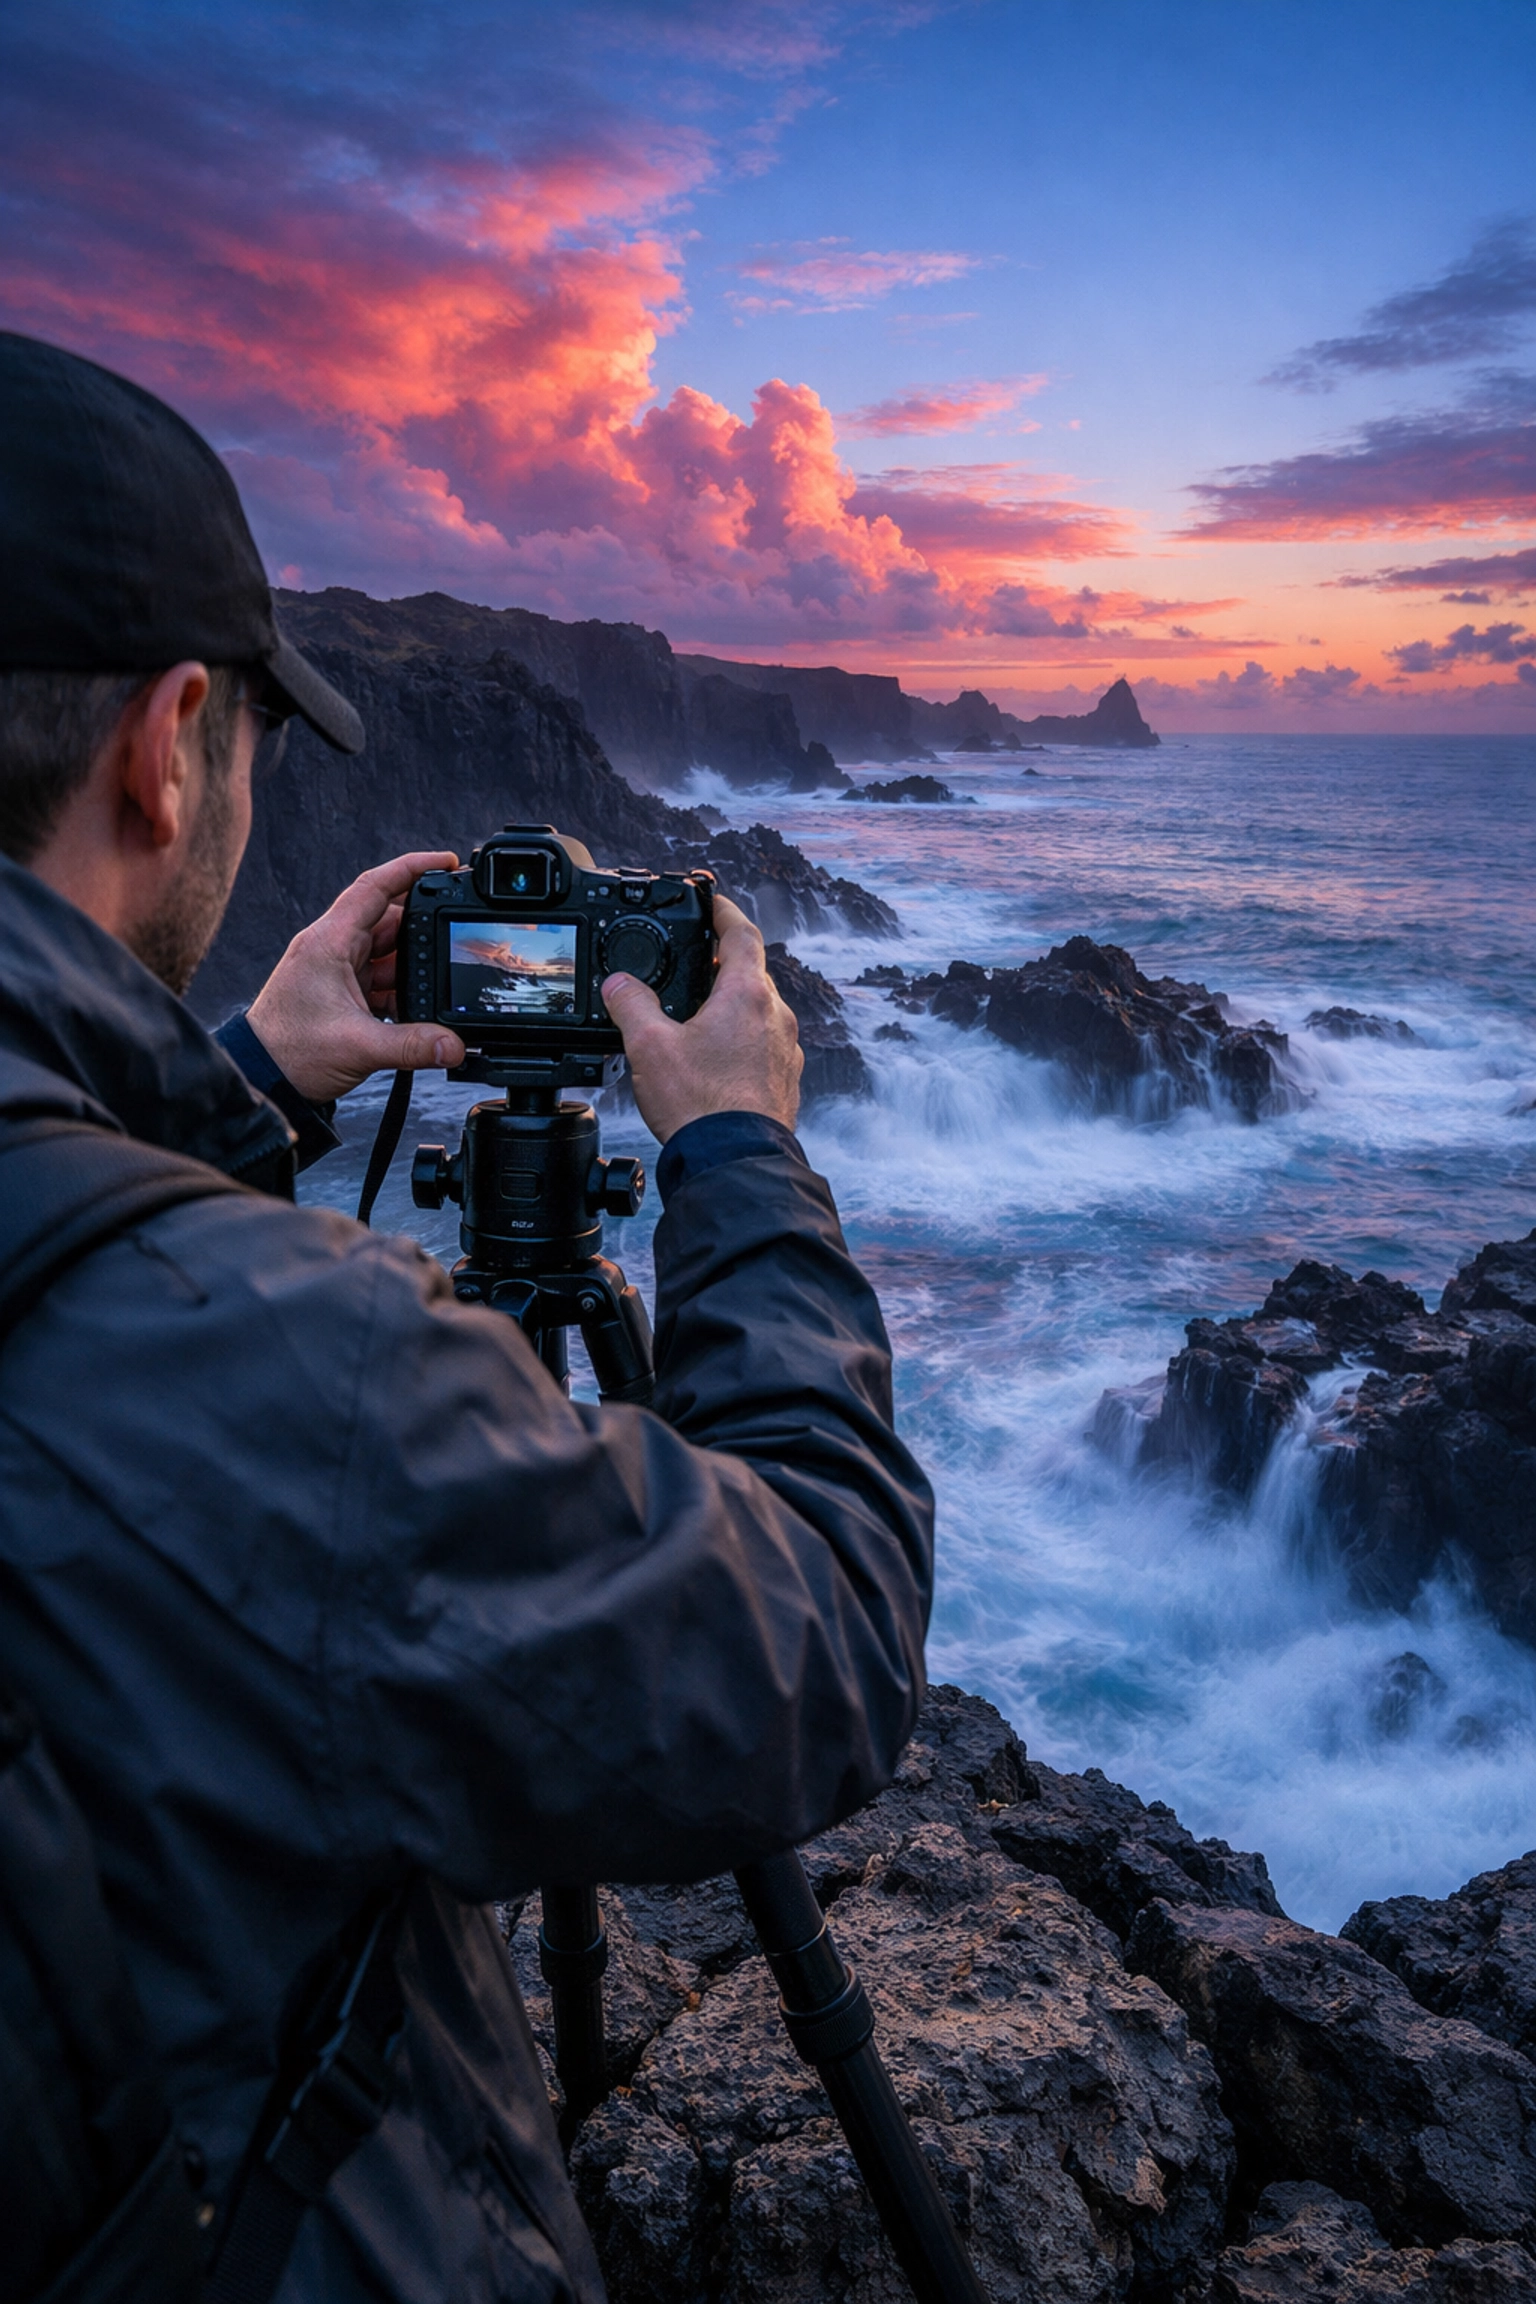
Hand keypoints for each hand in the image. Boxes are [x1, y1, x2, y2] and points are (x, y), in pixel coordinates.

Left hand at [245, 853, 467, 1101]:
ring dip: (416, 965)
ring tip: (443, 981)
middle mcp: (333, 948)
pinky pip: (383, 979)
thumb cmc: (290, 1052)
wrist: (262, 1078)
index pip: (374, 887)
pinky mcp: (343, 993)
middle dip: (426, 924)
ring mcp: (338, 970)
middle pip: (390, 919)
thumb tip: (456, 1045)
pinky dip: (405, 990)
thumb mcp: (358, 1046)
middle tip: (459, 931)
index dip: (412, 868)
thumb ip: (413, 1045)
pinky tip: (421, 1008)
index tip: (446, 862)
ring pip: (389, 952)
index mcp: (329, 942)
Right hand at [602, 894, 801, 1142]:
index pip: (742, 933)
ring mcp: (786, 1051)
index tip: (712, 902)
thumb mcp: (649, 1047)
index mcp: (747, 996)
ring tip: (696, 1018)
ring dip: (731, 1007)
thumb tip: (619, 985)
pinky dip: (741, 1042)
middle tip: (693, 965)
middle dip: (721, 966)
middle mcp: (776, 1017)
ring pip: (759, 1012)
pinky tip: (714, 1062)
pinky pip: (764, 1047)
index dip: (724, 912)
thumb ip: (631, 1006)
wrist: (733, 1162)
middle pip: (751, 974)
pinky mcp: (785, 1081)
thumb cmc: (699, 1106)